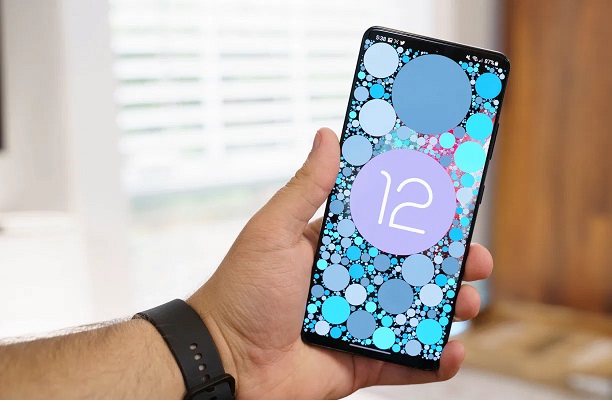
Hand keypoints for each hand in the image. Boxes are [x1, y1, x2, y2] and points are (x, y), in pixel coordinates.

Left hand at [188, 128, 492, 398]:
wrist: (225, 362)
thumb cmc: (242, 291)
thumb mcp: (274, 232)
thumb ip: (307, 187)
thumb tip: (327, 135)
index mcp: (336, 249)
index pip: (388, 228)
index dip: (422, 219)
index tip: (454, 208)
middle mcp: (353, 283)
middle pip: (412, 270)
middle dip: (449, 264)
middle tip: (476, 259)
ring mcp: (361, 323)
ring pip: (417, 313)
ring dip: (449, 307)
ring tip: (470, 303)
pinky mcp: (361, 362)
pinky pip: (405, 363)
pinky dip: (433, 361)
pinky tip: (453, 352)